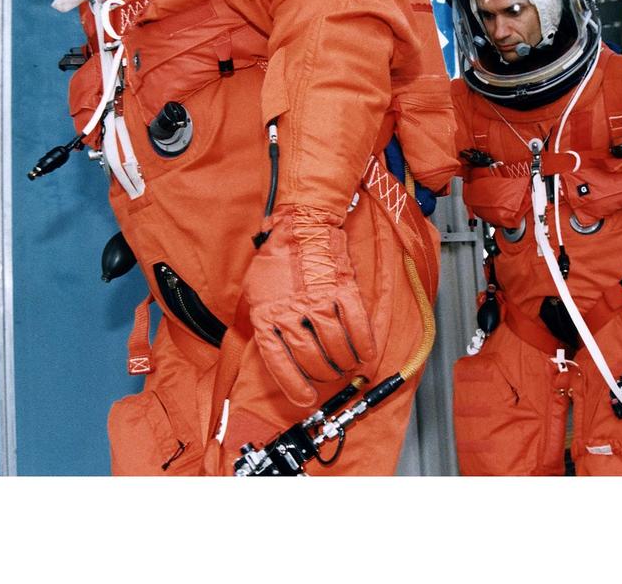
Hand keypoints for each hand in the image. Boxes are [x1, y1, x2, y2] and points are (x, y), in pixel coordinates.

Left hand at [243, 210, 374, 407]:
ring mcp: (318, 299)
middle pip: (310, 356)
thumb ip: (262, 321)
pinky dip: (363, 341)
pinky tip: (366, 353)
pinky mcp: (341, 288)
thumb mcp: (255, 292)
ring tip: (347, 366)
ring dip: (343, 361)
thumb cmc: (276, 258)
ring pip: (334, 344)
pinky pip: (355, 322)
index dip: (293, 384)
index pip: (278, 361)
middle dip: (322, 373)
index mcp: (266, 314)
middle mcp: (292, 310)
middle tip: (330, 376)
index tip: (305, 398)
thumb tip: (273, 348)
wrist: (301, 224)